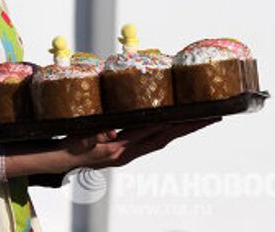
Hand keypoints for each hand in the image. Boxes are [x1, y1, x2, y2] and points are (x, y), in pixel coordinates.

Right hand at [61, 118, 220, 170]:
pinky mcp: (126, 151)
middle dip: (189, 127)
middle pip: (165, 138)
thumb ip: (94, 134)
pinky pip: (152, 140)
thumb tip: (109, 130)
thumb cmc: (69, 147)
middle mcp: (128, 153)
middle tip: (213, 116)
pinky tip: (173, 124)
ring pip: (162, 139)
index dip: (173, 123)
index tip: (193, 114)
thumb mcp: (79, 139)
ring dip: (182, 129)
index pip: (152, 133)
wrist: (61, 161)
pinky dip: (167, 131)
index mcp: (119, 149)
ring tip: (202, 118)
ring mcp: (128, 153)